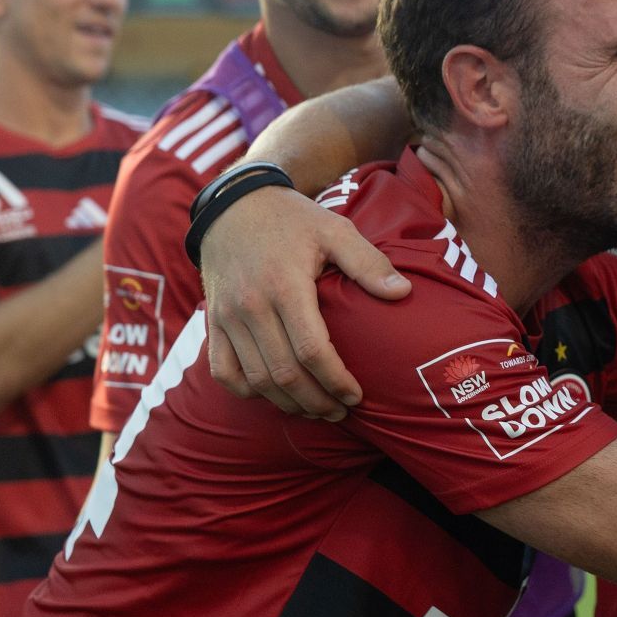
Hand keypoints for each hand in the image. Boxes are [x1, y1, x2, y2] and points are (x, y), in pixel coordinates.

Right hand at [198, 184, 409, 420]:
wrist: (236, 205)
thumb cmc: (293, 219)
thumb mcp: (335, 230)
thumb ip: (368, 263)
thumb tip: (403, 292)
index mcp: (285, 286)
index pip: (311, 351)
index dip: (336, 380)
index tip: (357, 395)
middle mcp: (252, 306)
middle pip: (283, 374)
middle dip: (316, 401)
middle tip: (341, 411)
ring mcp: (227, 318)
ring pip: (255, 380)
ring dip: (287, 403)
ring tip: (317, 410)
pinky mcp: (213, 322)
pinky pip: (223, 372)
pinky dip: (247, 391)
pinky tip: (274, 396)